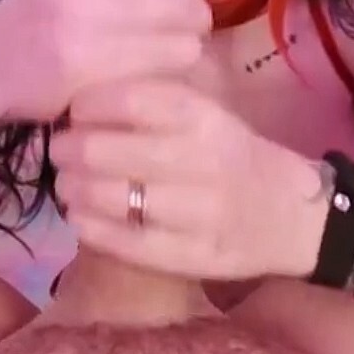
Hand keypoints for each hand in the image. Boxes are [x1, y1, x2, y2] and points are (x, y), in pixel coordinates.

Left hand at [47, 77, 323, 282]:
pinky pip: (129, 243)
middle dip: (69, 150)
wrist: (294, 216)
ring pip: (113, 199)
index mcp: (204, 118)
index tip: (73, 111)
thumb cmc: (234, 156)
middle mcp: (202, 161)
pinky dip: (93, 229)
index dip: (88, 104)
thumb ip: (154, 102)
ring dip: (74, 191)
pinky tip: (80, 219)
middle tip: (60, 152)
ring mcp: (199, 212)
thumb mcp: (207, 114)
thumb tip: (81, 98)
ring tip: (68, 187)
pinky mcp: (194, 255)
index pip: (131, 101)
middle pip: (109, 152)